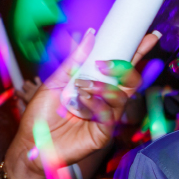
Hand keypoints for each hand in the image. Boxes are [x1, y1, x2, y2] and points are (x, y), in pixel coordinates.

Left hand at [3, 31, 157, 178]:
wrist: (30, 144)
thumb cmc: (40, 116)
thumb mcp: (54, 83)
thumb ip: (74, 61)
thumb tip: (91, 35)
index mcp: (95, 85)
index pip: (120, 67)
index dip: (136, 51)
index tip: (147, 36)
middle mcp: (104, 100)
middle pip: (130, 80)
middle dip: (125, 67)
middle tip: (106, 64)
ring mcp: (105, 117)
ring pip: (122, 95)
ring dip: (103, 87)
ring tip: (81, 87)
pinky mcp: (103, 134)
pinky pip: (110, 114)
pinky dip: (97, 104)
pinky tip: (82, 102)